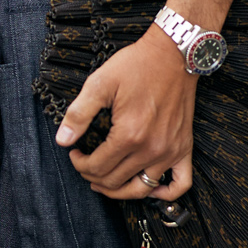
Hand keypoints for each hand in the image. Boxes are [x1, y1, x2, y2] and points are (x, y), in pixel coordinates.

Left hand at [55, 26, 193, 200]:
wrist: (173, 54)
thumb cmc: (137, 66)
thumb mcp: (100, 83)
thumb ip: (79, 114)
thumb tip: (62, 140)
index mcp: (129, 136)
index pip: (97, 167)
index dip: (80, 165)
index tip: (75, 153)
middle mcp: (152, 149)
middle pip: (115, 182)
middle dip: (93, 177)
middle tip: (85, 164)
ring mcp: (171, 151)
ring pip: (142, 189)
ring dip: (119, 191)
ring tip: (105, 182)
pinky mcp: (184, 148)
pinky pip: (180, 184)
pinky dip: (165, 193)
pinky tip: (149, 187)